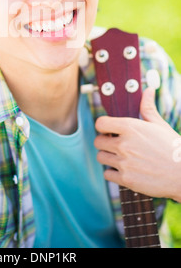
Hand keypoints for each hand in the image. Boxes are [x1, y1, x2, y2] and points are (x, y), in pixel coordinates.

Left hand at [94, 87, 180, 201]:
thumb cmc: (172, 147)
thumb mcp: (159, 125)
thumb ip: (148, 107)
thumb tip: (148, 90)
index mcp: (130, 127)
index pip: (100, 123)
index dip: (103, 127)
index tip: (108, 131)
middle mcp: (124, 144)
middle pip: (97, 141)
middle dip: (105, 143)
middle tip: (115, 145)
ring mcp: (124, 162)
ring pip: (101, 157)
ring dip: (108, 157)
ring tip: (121, 158)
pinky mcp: (126, 179)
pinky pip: (107, 174)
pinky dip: (113, 173)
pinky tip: (125, 170)